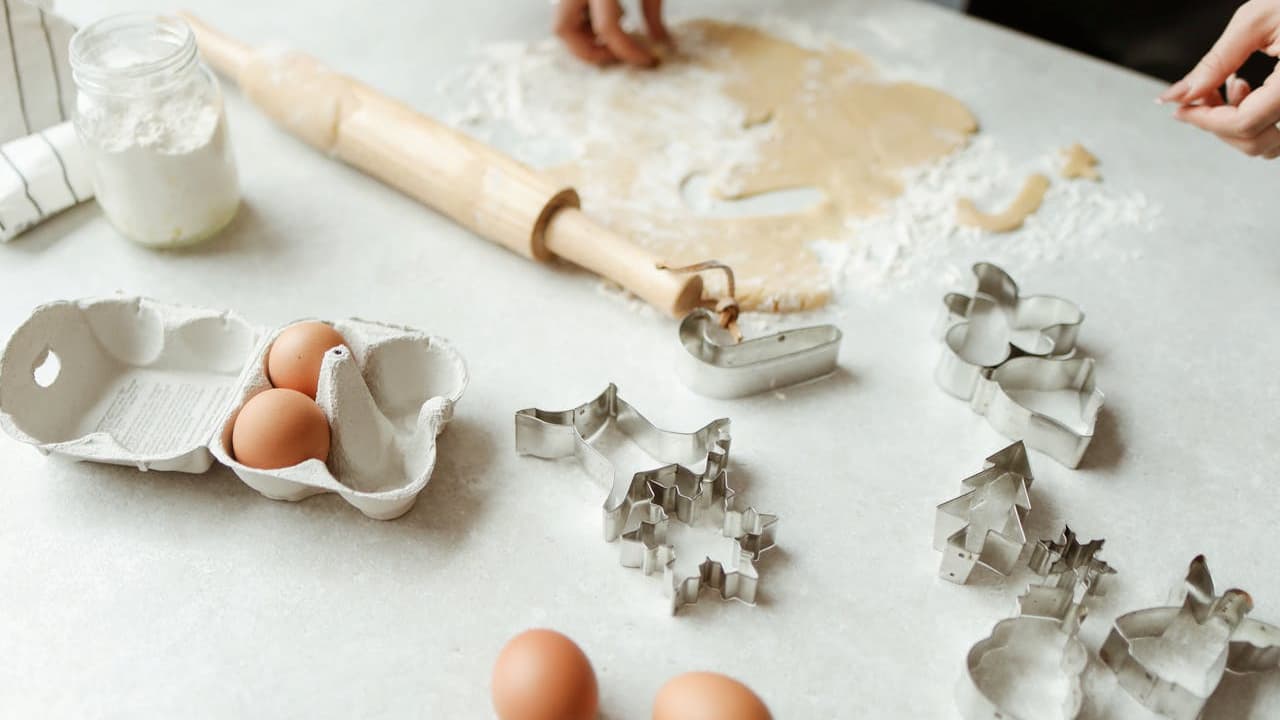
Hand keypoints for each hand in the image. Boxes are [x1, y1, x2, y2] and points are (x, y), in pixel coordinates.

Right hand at [555, 0, 668, 66]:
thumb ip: (652, 10)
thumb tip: (661, 43)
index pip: (607, 27)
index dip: (629, 50)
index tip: (648, 60)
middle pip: (564, 29)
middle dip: (588, 50)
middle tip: (614, 54)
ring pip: (562, 21)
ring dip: (584, 36)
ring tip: (613, 32)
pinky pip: (567, 9)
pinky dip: (584, 20)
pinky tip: (611, 13)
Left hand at [1159, 0, 1279, 157]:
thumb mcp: (1255, 21)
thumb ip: (1216, 63)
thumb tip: (1178, 95)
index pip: (1244, 123)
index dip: (1205, 119)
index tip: (1181, 108)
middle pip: (1254, 141)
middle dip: (1217, 122)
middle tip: (1201, 93)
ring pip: (1267, 143)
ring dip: (1236, 123)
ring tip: (1232, 84)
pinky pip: (1278, 130)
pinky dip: (1255, 120)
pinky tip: (1248, 89)